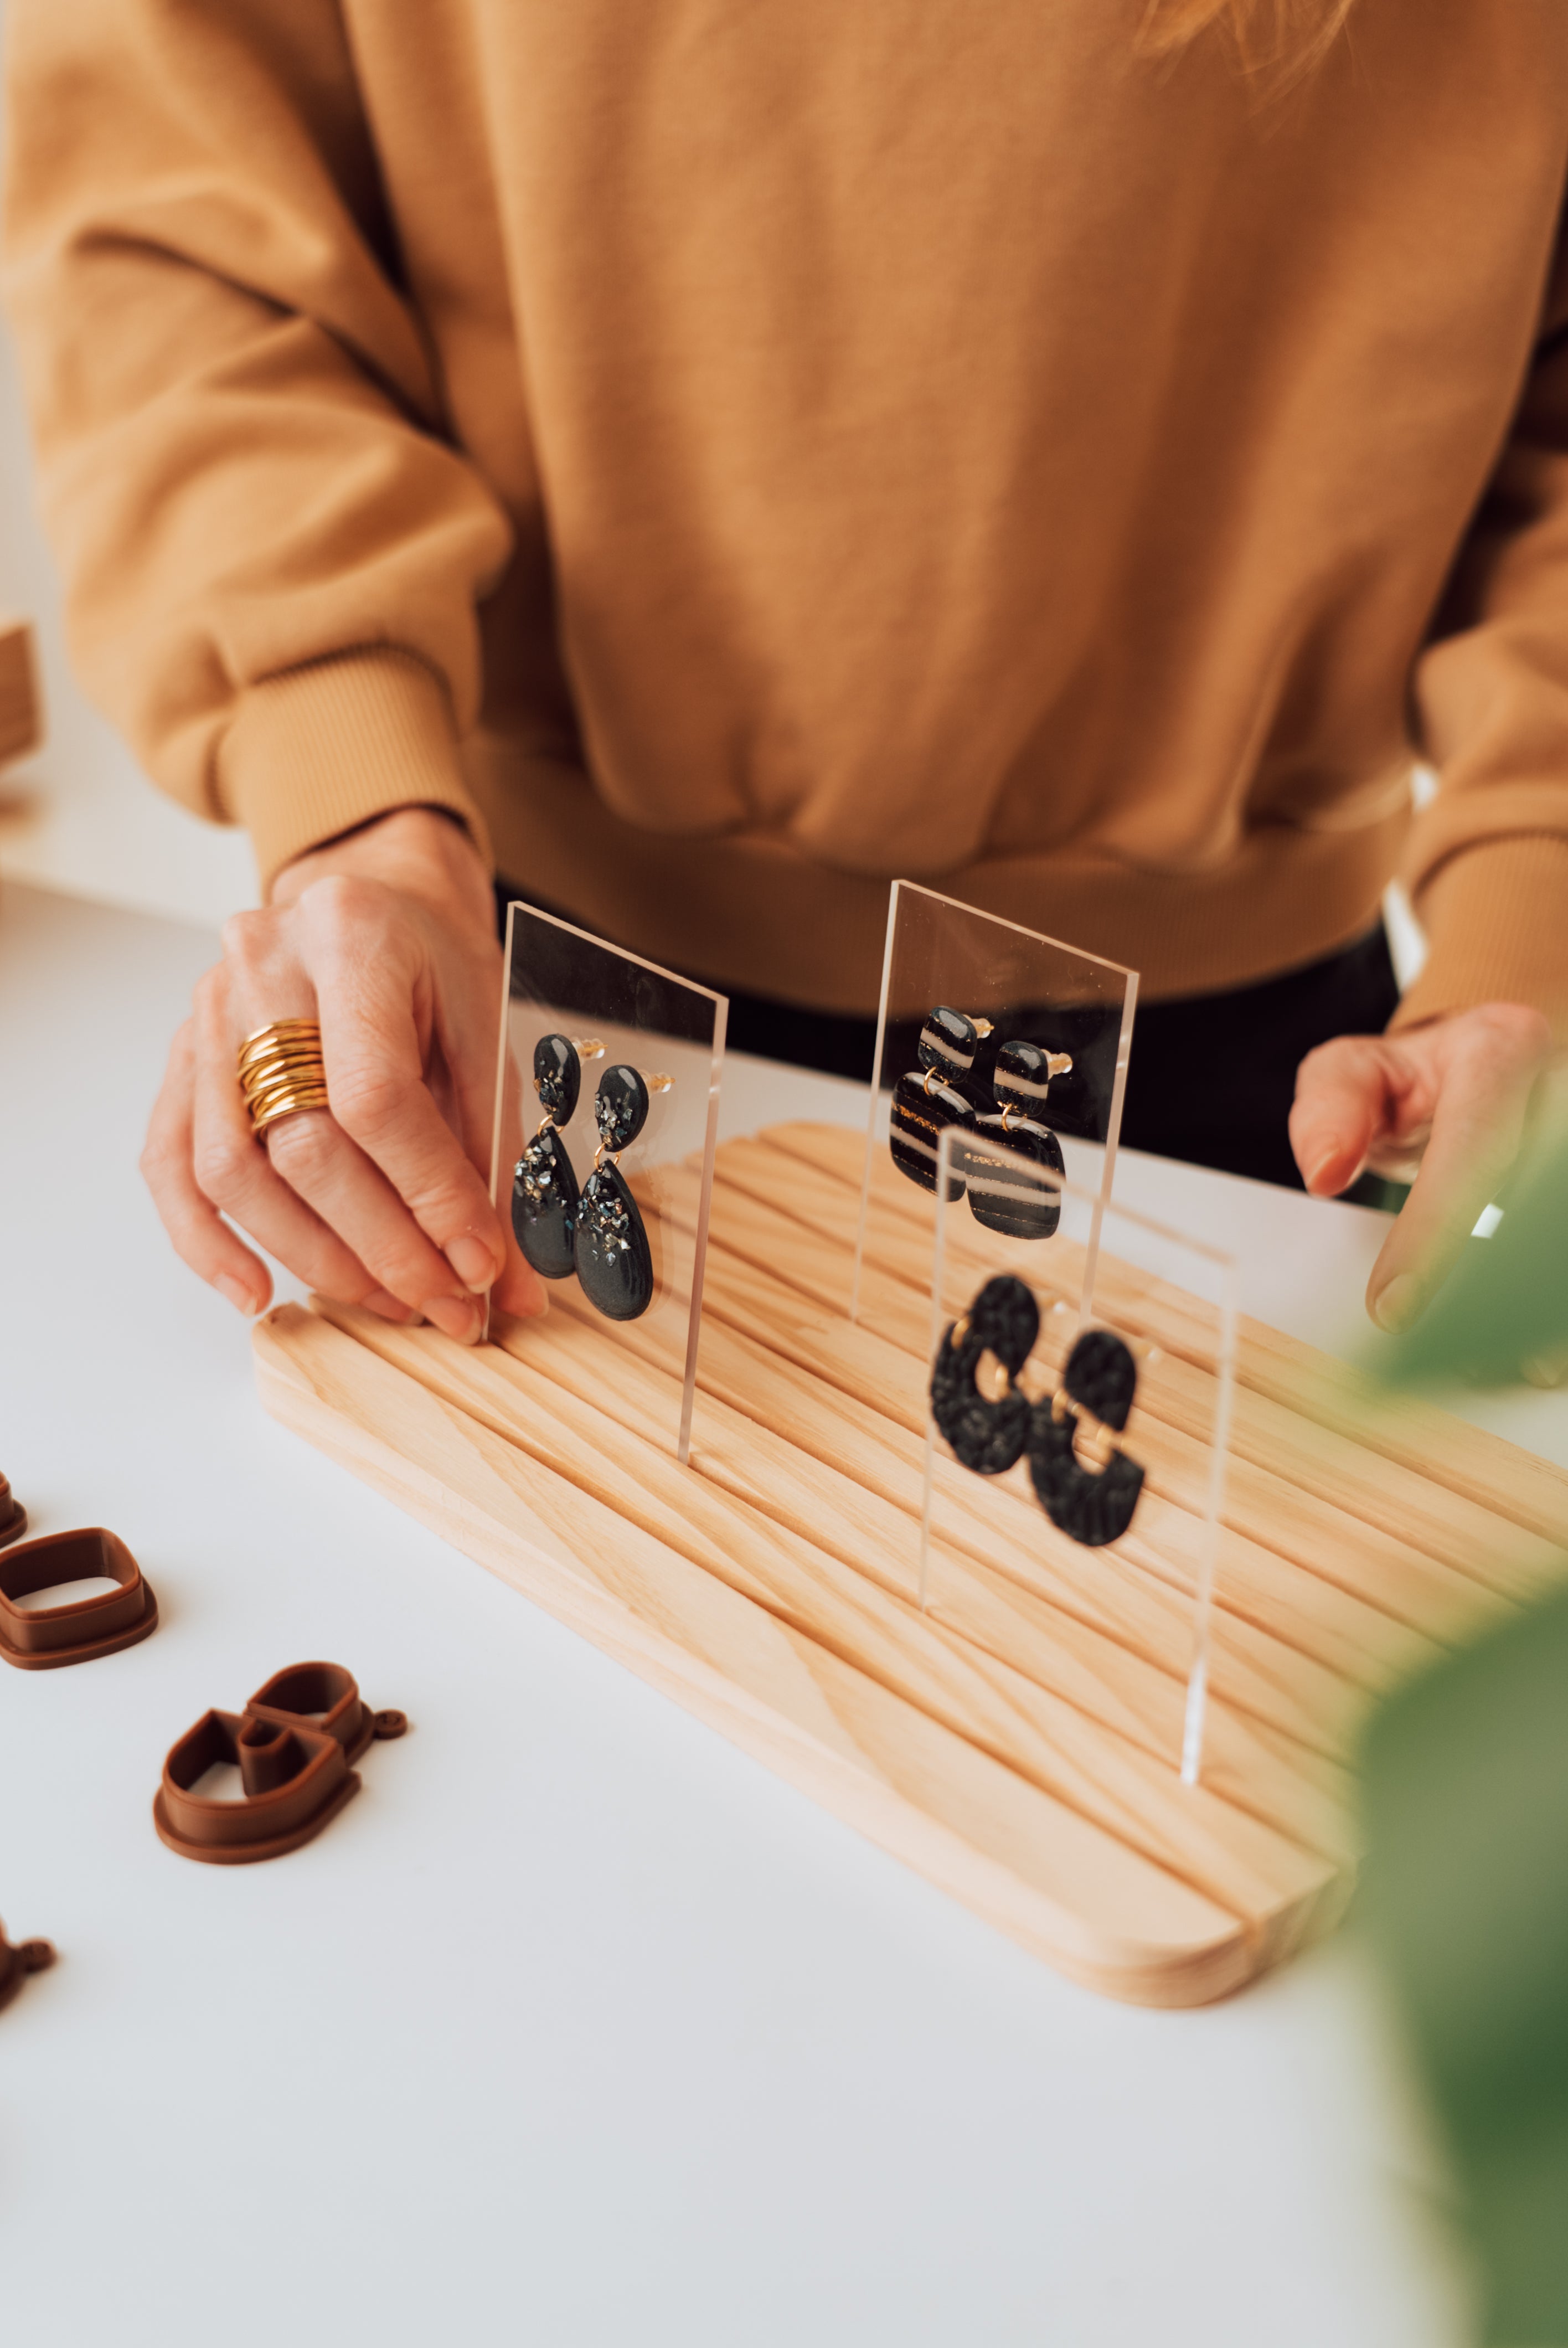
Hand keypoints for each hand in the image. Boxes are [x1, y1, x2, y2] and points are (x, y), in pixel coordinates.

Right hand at [141, 806, 543, 1338]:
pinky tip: (255, 1291)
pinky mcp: (180, 1058)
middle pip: (303, 1143)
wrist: (371, 903)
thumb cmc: (433, 965)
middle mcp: (261, 968)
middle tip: (442, 1304)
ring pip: (234, 1168)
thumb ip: (497, 1151)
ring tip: (384, 1301)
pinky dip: (207, 1241)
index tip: (477, 1264)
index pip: (377, 1096)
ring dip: (313, 1256)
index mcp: (352, 937)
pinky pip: (170, 1164)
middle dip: (381, 1246)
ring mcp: (207, 1014)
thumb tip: (510, 1279)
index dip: (428, 1195)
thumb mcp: (488, 1031)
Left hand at [1289, 1003, 1555, 1332]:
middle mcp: (1560, 1087)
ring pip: (1565, 1219)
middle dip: (1500, 1283)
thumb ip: (1330, 1110)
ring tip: (1508, 1365)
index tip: (1392, 1307)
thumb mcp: (1351, 1070)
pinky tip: (1541, 1350)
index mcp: (1501, 1052)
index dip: (1436, 1233)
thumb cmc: (1410, 1078)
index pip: (1475, 1148)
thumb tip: (1324, 1171)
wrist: (1475, 1062)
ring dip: (1541, 1303)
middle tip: (1454, 1353)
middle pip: (1542, 1193)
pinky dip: (1552, 1301)